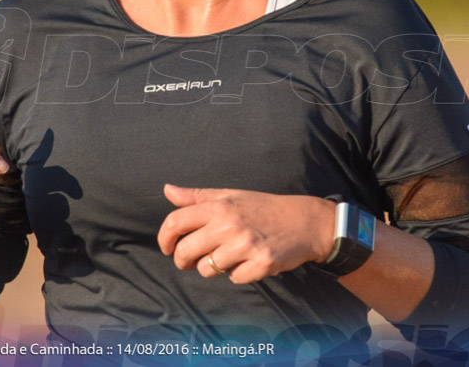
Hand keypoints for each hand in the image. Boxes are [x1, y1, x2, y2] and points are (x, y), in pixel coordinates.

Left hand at [157, 185, 334, 284]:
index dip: (164, 238)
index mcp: (220, 206)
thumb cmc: (263, 208)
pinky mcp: (261, 263)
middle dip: (183, 260)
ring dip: (212, 267)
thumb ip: (197, 196)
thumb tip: (167, 190)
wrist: (304, 221)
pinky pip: (234, 278)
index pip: (176, 222)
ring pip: (207, 269)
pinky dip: (238, 274)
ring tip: (227, 256)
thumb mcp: (230, 196)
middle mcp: (230, 224)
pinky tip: (248, 261)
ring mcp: (246, 245)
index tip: (167, 247)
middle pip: (185, 252)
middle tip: (191, 260)